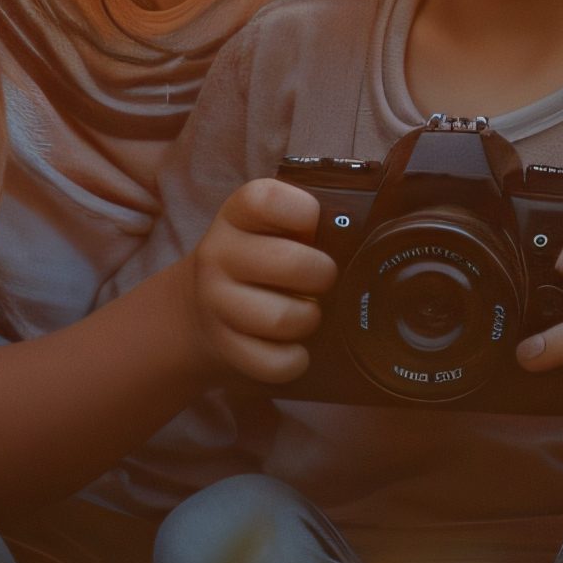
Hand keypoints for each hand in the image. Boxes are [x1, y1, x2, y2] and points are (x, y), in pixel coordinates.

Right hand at [188, 178, 336, 384]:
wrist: (199, 307)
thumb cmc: (259, 259)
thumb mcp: (272, 227)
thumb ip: (309, 222)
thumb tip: (363, 229)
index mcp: (237, 215)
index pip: (266, 200)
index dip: (302, 211)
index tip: (314, 224)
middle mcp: (218, 254)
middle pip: (290, 263)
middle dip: (322, 276)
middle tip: (324, 280)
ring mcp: (215, 302)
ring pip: (283, 319)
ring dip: (309, 320)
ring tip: (309, 314)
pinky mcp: (222, 346)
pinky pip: (274, 362)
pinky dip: (294, 360)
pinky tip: (295, 348)